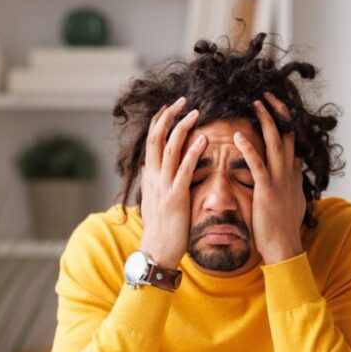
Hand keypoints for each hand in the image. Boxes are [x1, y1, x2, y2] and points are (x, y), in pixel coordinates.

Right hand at [139, 97, 207, 269]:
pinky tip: (204, 140)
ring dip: (182, 128)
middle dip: (169, 116)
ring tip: (195, 112)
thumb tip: (145, 167)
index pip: (151, 140)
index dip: (159, 121)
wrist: (157, 252)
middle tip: (183, 99)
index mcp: (150, 176)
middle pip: (157, 137)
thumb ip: (150, 182)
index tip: (169, 105)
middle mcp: (154, 177)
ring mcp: (164, 186)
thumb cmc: (160, 229)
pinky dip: (193, 153)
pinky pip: (184, 170)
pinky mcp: (176, 197)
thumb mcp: (152, 201)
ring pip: (169, 148)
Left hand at [232, 92, 304, 264]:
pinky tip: (238, 135)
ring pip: (275, 143)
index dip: (285, 121)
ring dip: (266, 121)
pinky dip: (248, 148)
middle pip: (287, 134)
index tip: (275, 105)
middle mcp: (290, 173)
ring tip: (256, 103)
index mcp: (293, 174)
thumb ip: (292, 183)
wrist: (284, 248)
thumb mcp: (291, 200)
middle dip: (277, 111)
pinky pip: (258, 165)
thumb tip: (295, 171)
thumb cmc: (282, 228)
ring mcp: (280, 181)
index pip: (291, 140)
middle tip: (266, 94)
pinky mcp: (267, 191)